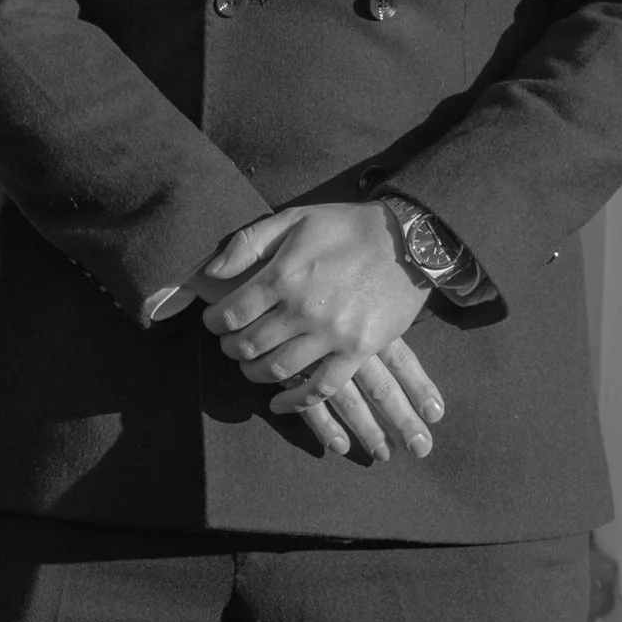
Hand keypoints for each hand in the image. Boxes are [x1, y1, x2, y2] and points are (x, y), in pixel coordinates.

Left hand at [186, 206, 446, 461]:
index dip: (214, 322)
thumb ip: (248, 243)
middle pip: (249, 344)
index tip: (214, 322)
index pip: (230, 313)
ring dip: (255, 373)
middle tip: (230, 344)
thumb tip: (211, 272)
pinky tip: (278, 403)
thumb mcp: (294, 218)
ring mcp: (332, 333)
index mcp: (284, 275)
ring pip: (277, 369)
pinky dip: (295, 401)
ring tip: (251, 366)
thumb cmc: (347, 226)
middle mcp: (303, 308)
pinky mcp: (358, 350)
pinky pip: (321, 387)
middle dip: (231, 348)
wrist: (410, 241)